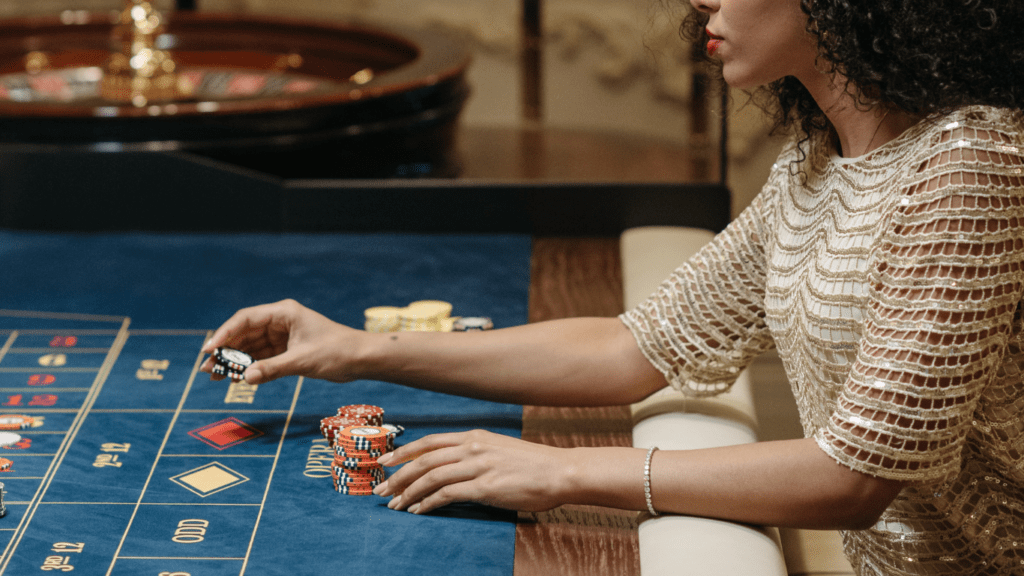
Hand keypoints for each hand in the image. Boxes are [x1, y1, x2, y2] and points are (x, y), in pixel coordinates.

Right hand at [200, 299, 360, 384]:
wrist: (362, 359)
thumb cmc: (338, 352)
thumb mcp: (303, 361)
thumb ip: (273, 369)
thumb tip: (245, 378)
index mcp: (284, 313)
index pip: (246, 319)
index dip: (224, 334)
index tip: (209, 350)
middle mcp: (280, 321)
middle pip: (244, 334)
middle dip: (225, 351)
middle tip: (206, 369)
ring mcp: (283, 336)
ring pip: (251, 347)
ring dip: (235, 361)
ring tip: (215, 377)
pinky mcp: (287, 350)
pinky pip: (262, 358)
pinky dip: (250, 368)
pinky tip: (236, 379)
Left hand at [373, 429, 572, 513]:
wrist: (560, 472)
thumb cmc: (532, 465)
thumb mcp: (499, 449)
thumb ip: (475, 453)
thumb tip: (450, 464)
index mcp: (475, 436)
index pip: (429, 442)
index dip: (403, 452)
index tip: (384, 462)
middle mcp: (473, 447)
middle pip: (424, 460)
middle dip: (397, 476)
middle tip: (380, 490)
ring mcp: (479, 466)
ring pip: (431, 477)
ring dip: (408, 492)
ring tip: (395, 505)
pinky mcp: (486, 487)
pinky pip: (447, 495)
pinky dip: (428, 503)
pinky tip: (418, 511)